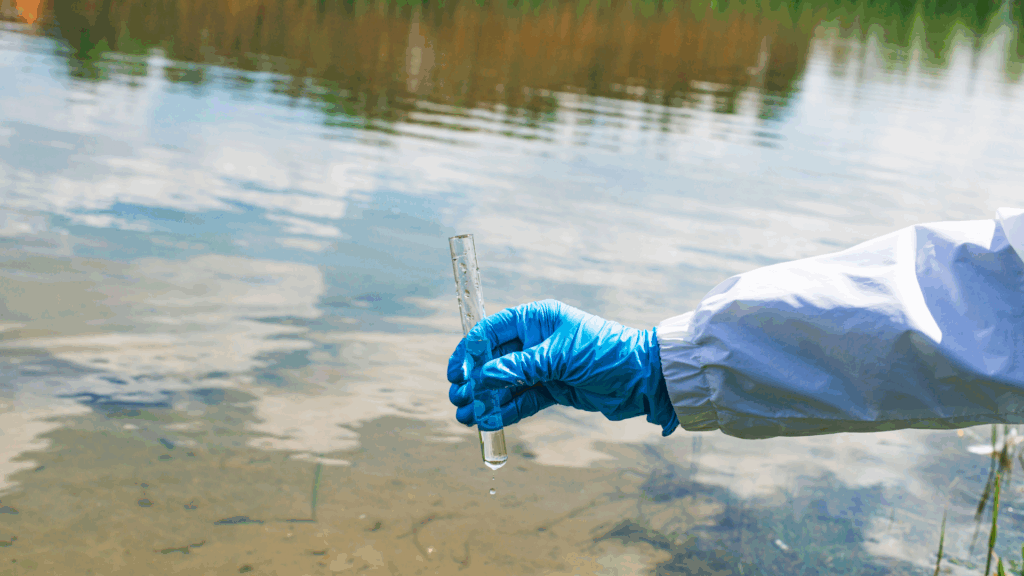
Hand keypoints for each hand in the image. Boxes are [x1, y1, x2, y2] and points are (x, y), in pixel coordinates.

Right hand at [446, 300, 678, 435]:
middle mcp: (536, 340)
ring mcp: (543, 366)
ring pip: (505, 383)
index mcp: (536, 319)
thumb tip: (482, 377)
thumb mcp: (558, 357)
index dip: (470, 352)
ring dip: (485, 400)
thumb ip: (519, 367)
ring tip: (465, 417)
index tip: (457, 374)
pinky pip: (522, 400)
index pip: (492, 332)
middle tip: (458, 399)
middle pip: (494, 360)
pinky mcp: (553, 389)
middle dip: (475, 381)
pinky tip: (487, 422)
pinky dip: (505, 411)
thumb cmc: (603, 353)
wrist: (642, 378)